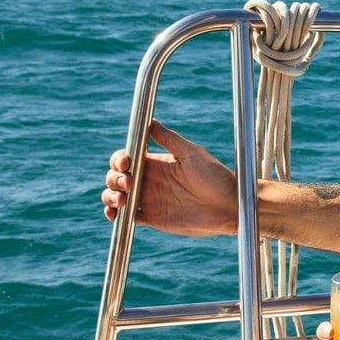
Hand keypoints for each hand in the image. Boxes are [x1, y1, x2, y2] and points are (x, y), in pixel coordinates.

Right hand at [101, 119, 237, 235]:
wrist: (230, 206)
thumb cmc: (216, 177)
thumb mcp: (193, 154)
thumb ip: (170, 139)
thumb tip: (150, 121)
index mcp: (156, 163)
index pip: (126, 159)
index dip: (119, 160)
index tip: (126, 162)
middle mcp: (149, 180)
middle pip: (116, 177)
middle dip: (114, 178)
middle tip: (129, 183)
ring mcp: (149, 200)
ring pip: (117, 196)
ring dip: (110, 196)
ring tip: (121, 199)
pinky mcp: (152, 218)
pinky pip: (126, 217)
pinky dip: (114, 215)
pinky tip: (115, 213)